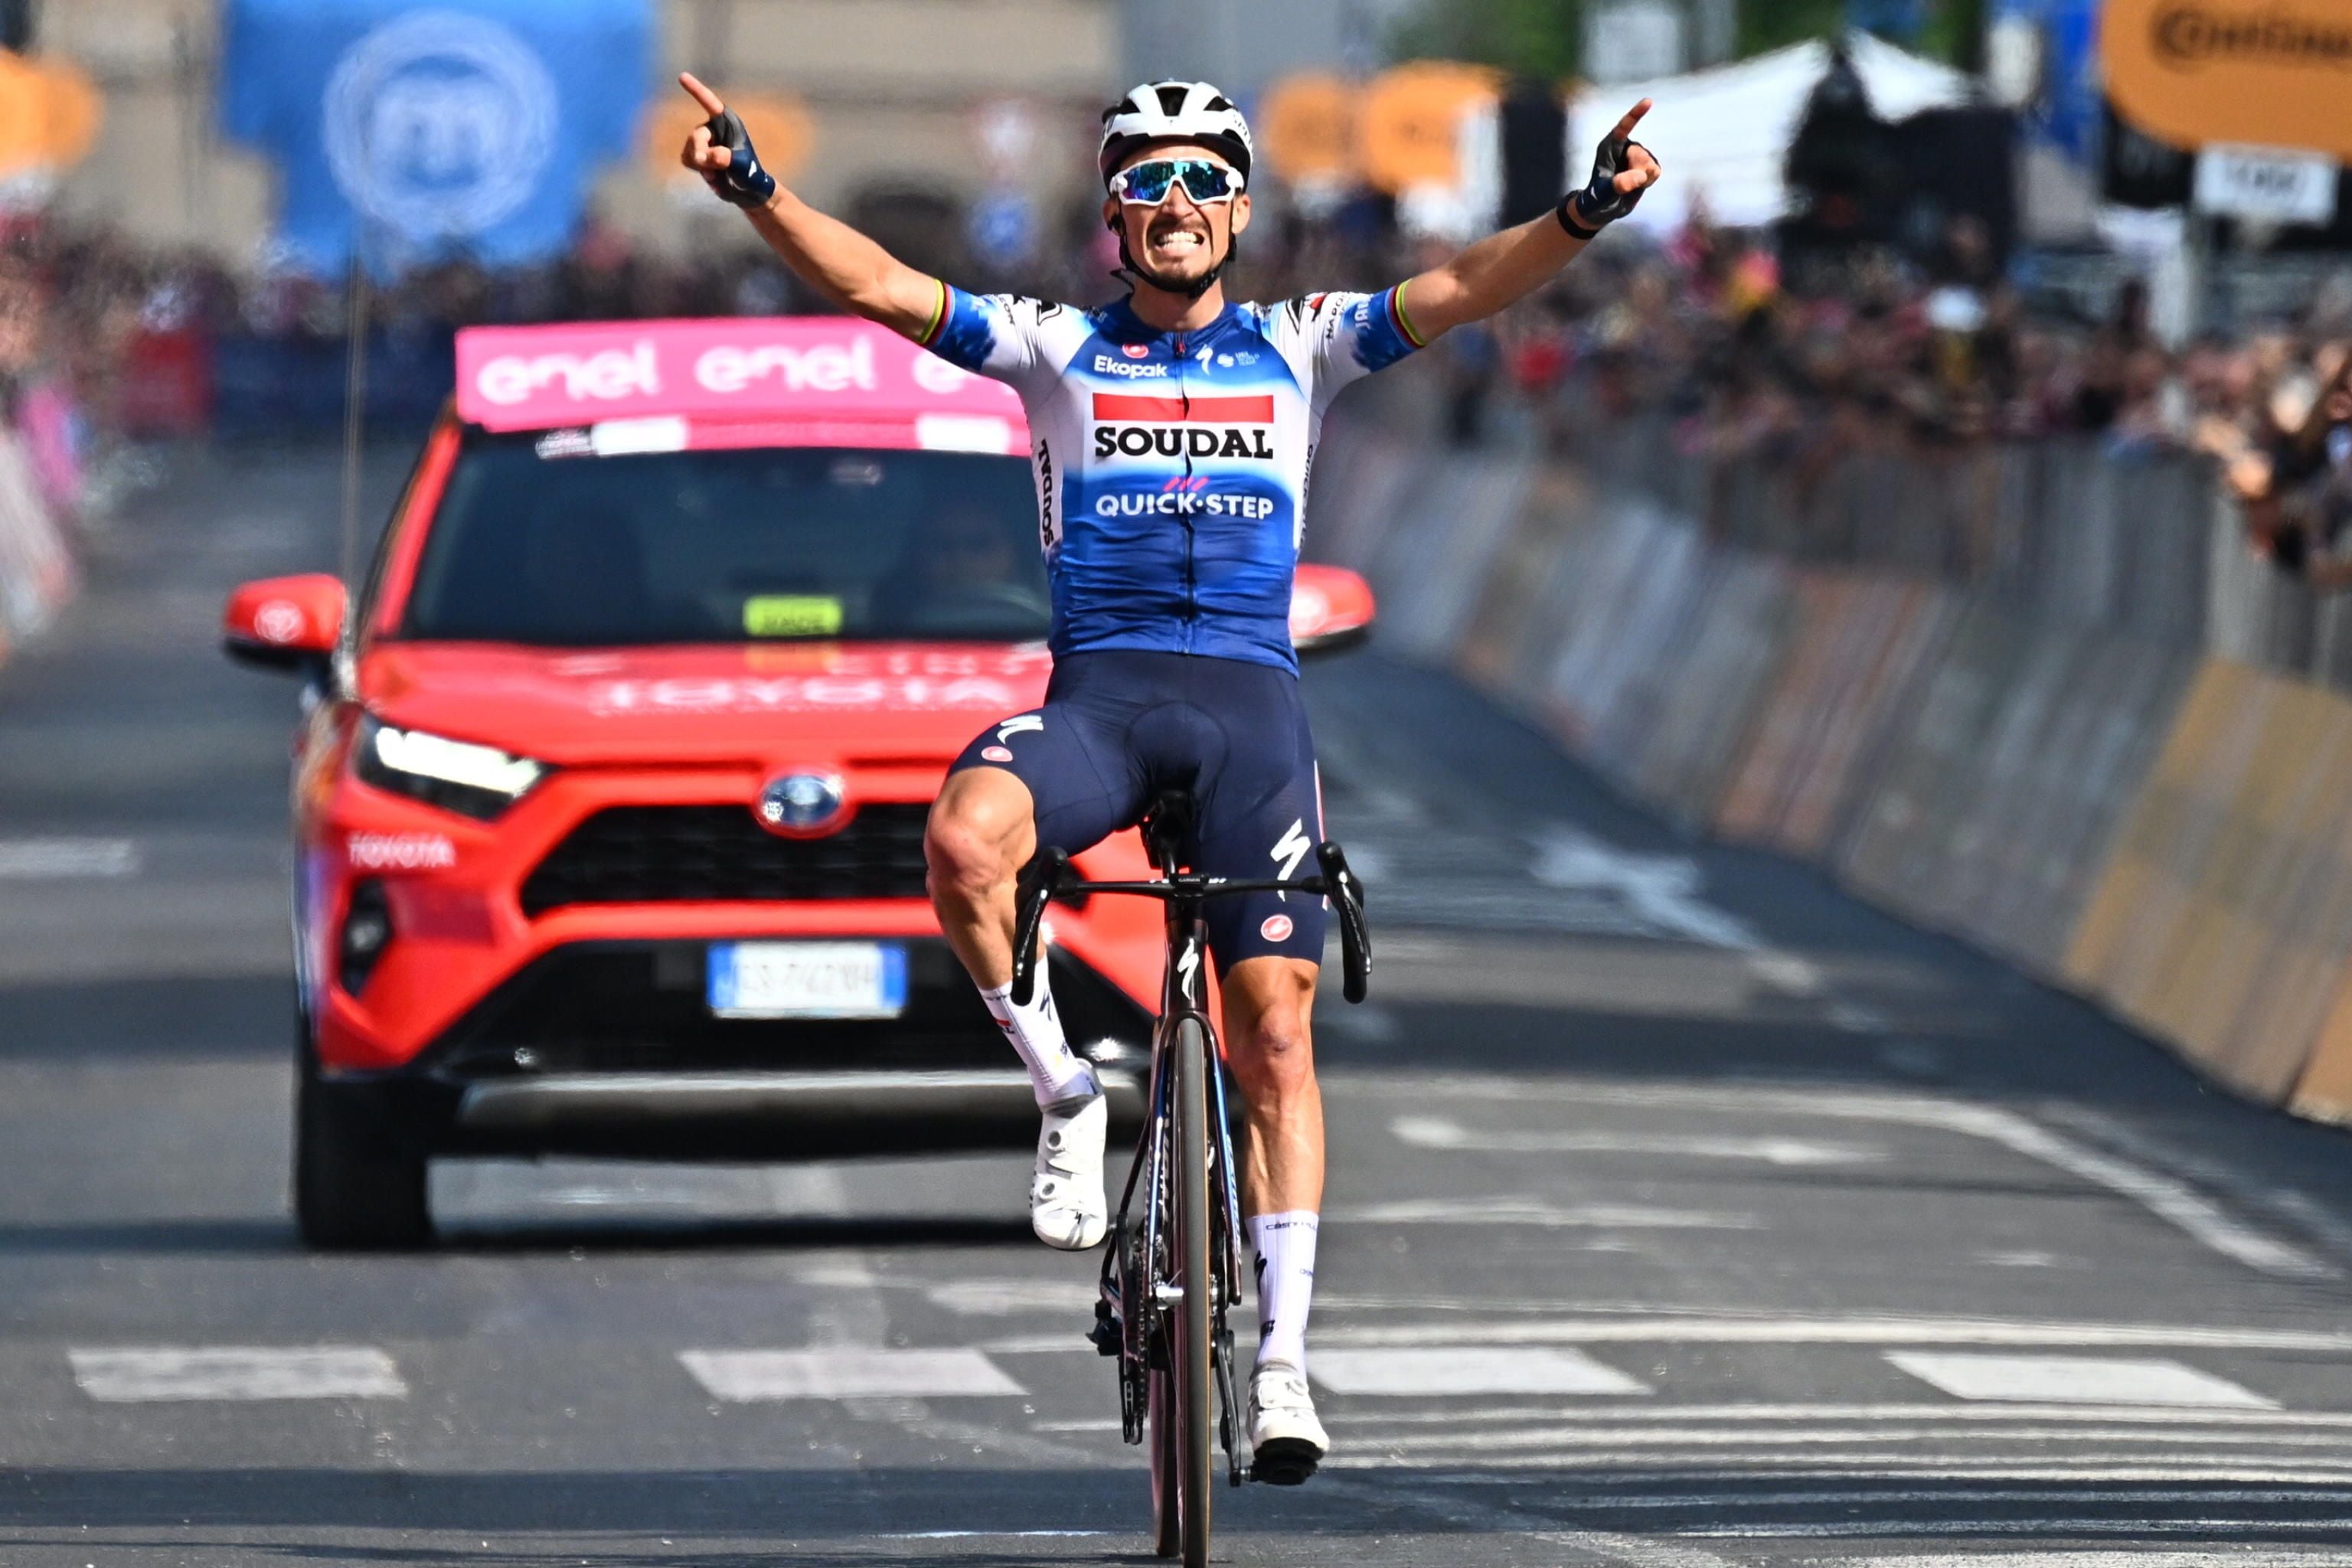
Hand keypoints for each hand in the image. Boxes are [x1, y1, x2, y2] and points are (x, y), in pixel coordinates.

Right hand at [678, 72, 776, 208]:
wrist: (747, 190)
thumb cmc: (750, 174)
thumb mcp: (742, 165)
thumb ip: (725, 158)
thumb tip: (706, 157)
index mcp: (727, 123)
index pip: (709, 103)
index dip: (696, 90)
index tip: (682, 77)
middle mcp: (713, 129)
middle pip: (696, 137)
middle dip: (701, 153)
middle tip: (712, 166)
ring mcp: (704, 143)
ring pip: (689, 150)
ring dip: (700, 165)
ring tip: (717, 174)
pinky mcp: (697, 157)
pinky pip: (687, 159)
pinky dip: (697, 170)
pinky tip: (712, 177)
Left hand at [1566, 99, 1661, 234]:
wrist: (1604, 208)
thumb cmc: (1597, 198)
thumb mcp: (1604, 193)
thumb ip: (1619, 184)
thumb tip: (1639, 177)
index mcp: (1609, 145)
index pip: (1624, 127)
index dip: (1636, 114)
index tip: (1648, 101)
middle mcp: (1625, 146)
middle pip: (1640, 155)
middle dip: (1635, 172)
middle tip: (1620, 184)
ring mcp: (1637, 155)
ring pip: (1650, 164)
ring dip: (1641, 179)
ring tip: (1627, 184)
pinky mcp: (1647, 165)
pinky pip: (1656, 171)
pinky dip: (1648, 181)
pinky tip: (1638, 184)